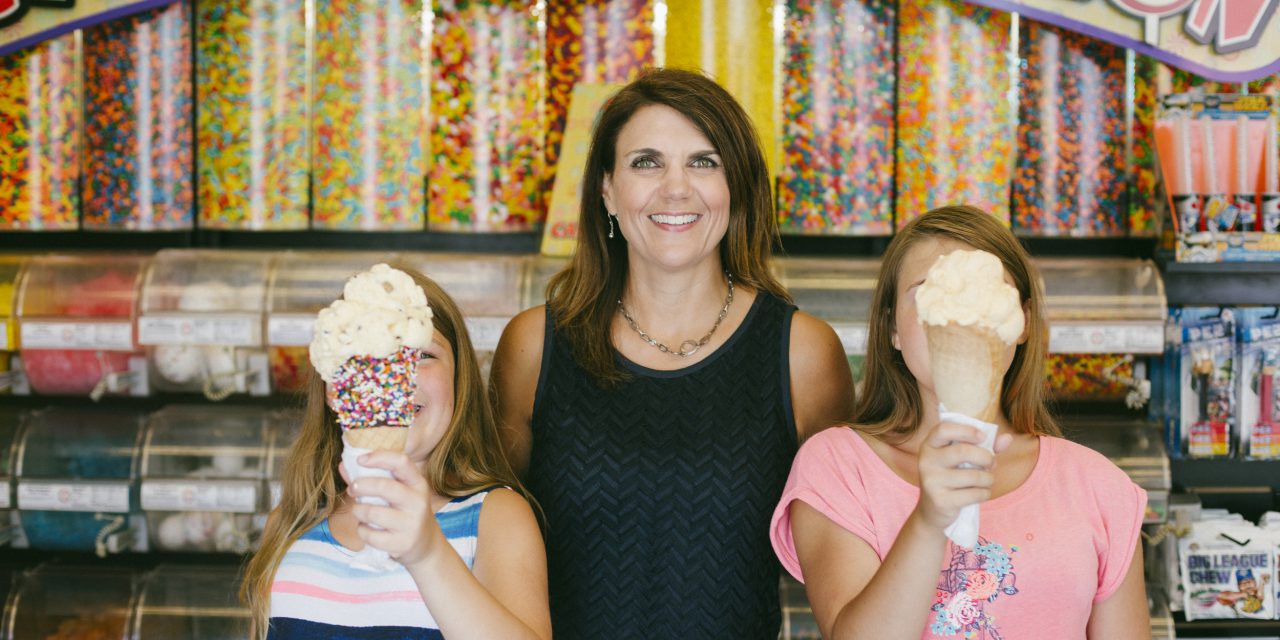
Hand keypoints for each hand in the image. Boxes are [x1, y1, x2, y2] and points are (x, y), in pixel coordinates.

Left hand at [346, 450, 446, 566]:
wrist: (424, 544)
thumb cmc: (404, 511)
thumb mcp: (398, 491)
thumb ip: (373, 477)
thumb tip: (343, 465)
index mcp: (418, 483)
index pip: (401, 462)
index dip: (379, 457)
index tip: (360, 460)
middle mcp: (418, 502)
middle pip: (384, 486)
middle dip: (361, 486)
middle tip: (352, 489)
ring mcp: (411, 524)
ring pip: (372, 512)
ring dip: (358, 510)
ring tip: (359, 511)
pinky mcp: (402, 543)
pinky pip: (370, 534)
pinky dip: (361, 530)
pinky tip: (367, 528)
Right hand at [914, 421, 1011, 530]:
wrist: (934, 509)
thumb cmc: (953, 477)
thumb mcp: (965, 458)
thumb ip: (986, 446)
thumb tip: (1008, 438)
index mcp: (929, 445)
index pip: (943, 429)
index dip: (965, 430)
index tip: (982, 437)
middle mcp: (926, 460)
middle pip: (962, 451)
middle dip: (986, 457)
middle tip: (992, 464)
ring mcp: (931, 481)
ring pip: (973, 475)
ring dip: (989, 478)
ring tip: (988, 480)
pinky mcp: (940, 500)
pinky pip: (974, 494)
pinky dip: (985, 493)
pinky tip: (981, 493)